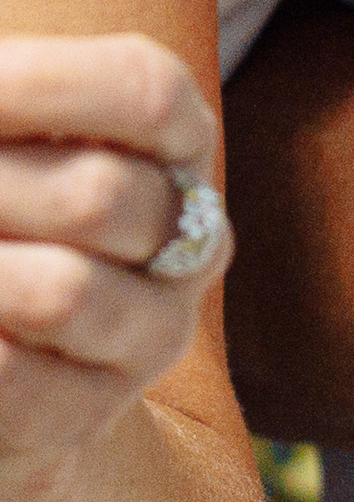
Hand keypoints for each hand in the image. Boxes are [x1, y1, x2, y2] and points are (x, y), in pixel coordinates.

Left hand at [0, 36, 229, 471]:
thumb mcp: (8, 143)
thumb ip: (4, 100)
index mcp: (174, 143)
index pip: (144, 93)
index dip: (42, 86)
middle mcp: (187, 239)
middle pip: (96, 196)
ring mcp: (150, 333)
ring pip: (64, 295)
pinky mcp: (88, 415)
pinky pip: (17, 383)